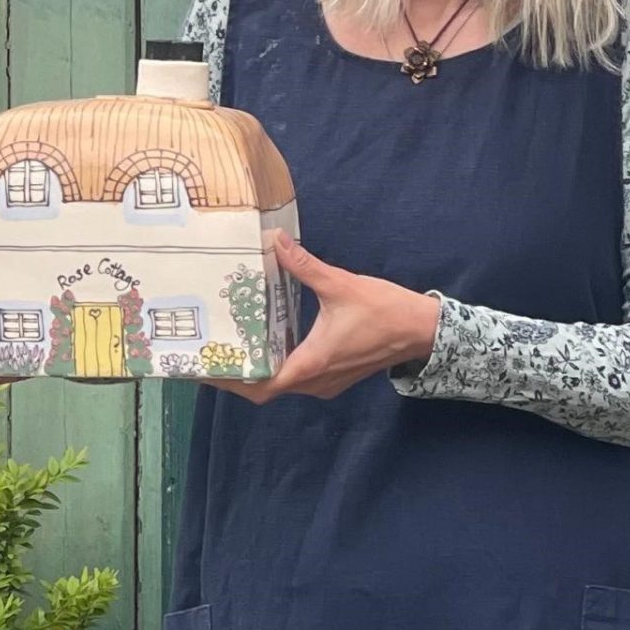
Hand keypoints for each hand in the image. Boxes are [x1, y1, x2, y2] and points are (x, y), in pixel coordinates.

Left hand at [208, 231, 439, 401]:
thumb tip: (276, 241)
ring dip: (258, 370)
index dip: (231, 380)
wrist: (422, 329)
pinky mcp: (334, 376)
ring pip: (282, 384)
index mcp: (312, 364)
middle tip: (211, 354)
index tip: (207, 367)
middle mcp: (316, 381)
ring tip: (233, 346)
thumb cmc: (384, 310)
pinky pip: (298, 377)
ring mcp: (326, 382)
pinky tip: (268, 341)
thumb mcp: (341, 284)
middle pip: (265, 388)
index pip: (261, 385)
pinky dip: (278, 365)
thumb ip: (305, 266)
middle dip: (237, 375)